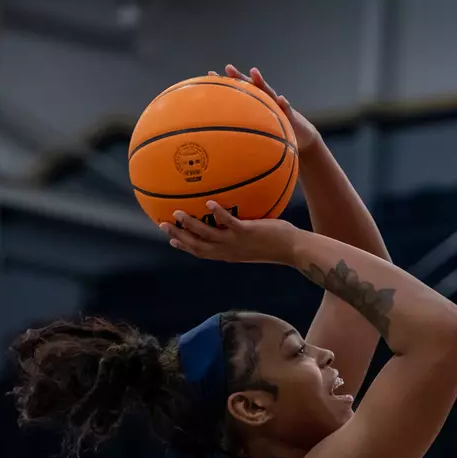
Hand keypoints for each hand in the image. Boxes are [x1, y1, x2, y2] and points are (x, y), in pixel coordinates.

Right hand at [160, 203, 298, 264]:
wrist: (293, 249)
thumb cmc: (276, 243)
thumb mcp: (254, 241)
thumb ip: (241, 232)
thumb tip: (237, 219)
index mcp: (229, 254)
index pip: (202, 252)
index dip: (186, 247)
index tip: (172, 241)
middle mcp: (229, 251)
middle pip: (197, 246)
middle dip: (179, 237)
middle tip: (162, 226)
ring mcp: (237, 242)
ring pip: (207, 236)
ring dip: (190, 225)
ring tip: (177, 213)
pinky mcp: (247, 232)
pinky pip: (229, 222)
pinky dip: (218, 214)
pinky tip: (209, 203)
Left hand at [219, 65, 318, 151]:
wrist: (301, 139)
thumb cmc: (275, 136)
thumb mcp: (256, 134)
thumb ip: (242, 133)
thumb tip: (218, 144)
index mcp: (256, 105)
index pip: (238, 91)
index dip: (225, 83)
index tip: (210, 74)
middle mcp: (266, 101)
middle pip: (251, 86)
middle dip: (239, 77)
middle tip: (228, 67)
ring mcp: (279, 106)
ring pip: (268, 92)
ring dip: (261, 82)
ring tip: (254, 72)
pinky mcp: (291, 116)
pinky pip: (288, 110)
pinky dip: (285, 104)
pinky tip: (282, 100)